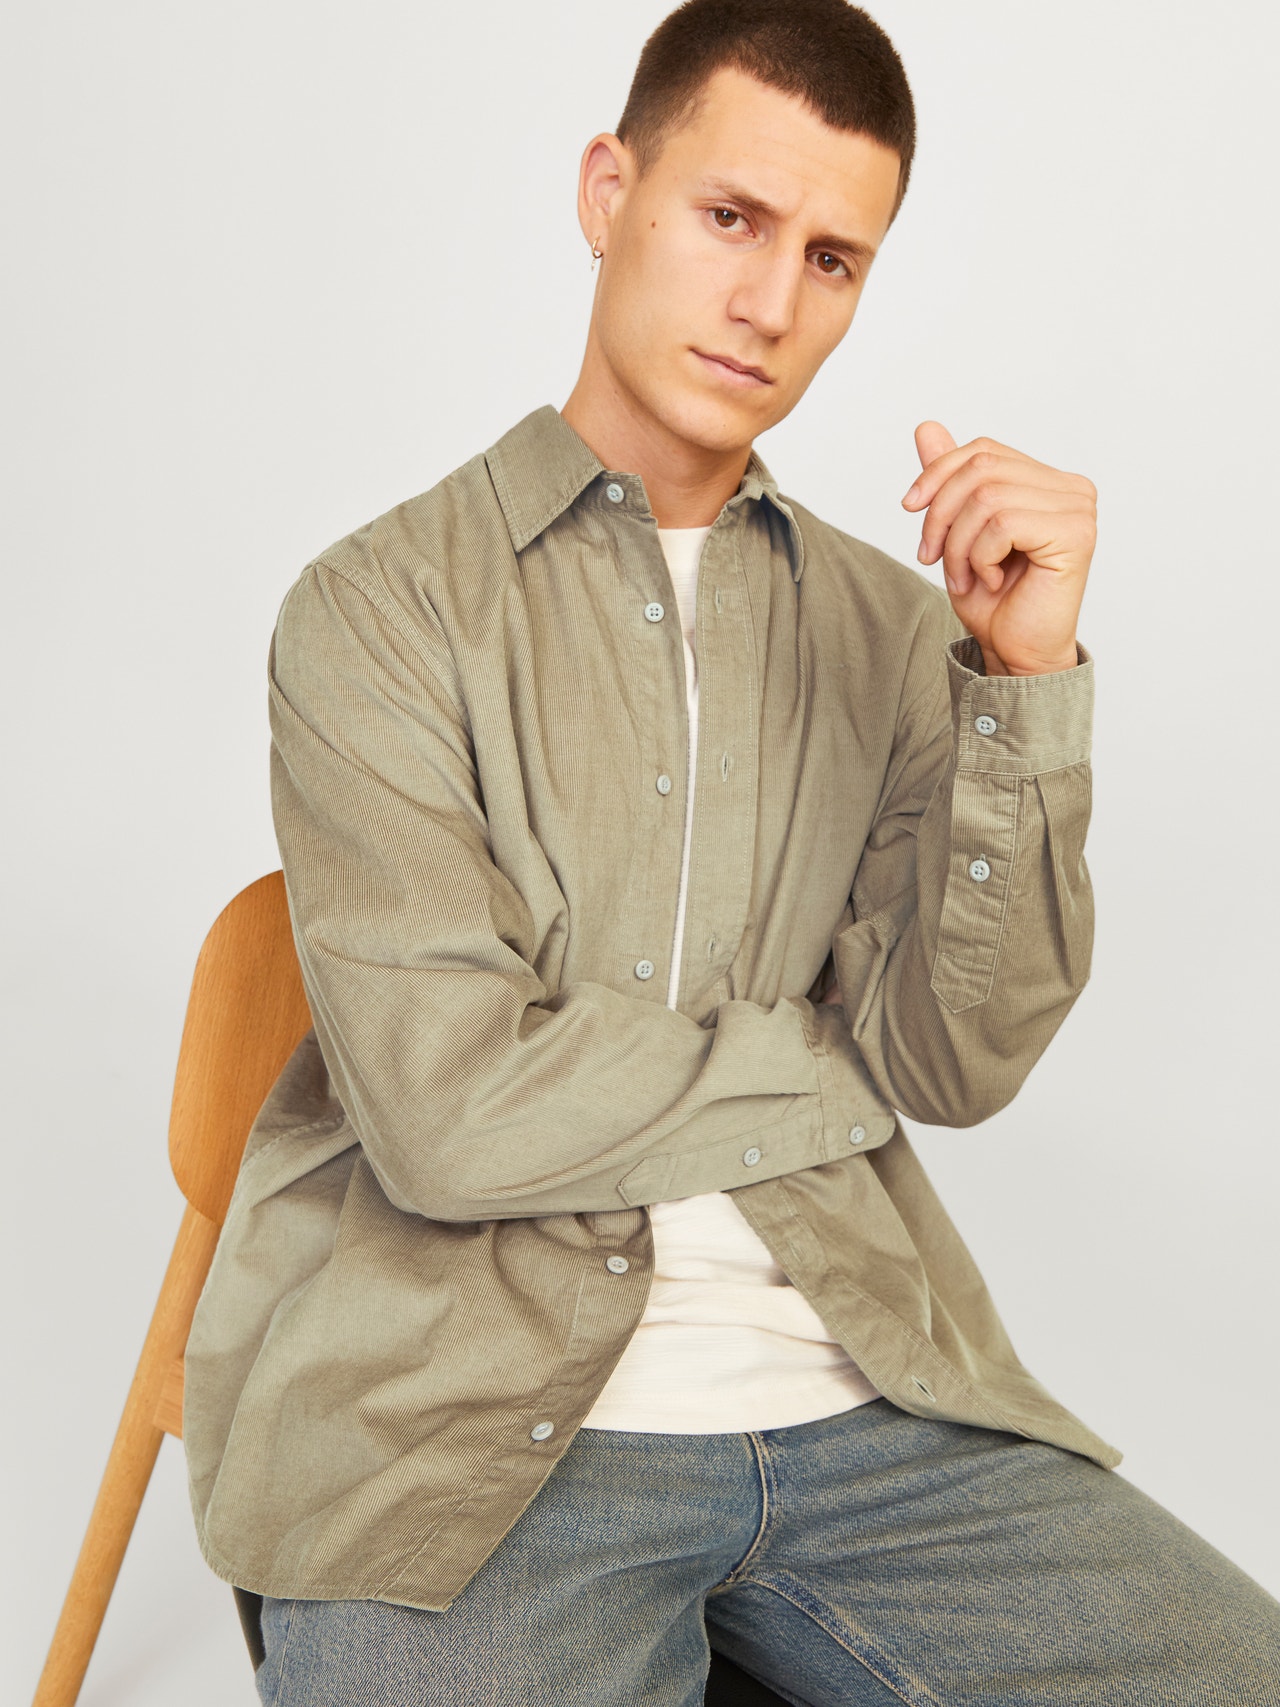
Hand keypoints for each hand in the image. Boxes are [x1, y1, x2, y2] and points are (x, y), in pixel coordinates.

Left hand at [902, 422, 1096, 675]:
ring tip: (965, 576)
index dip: (937, 473)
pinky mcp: (1076, 534)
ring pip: (987, 497)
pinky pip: (1003, 524)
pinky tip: (992, 580)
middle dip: (941, 513)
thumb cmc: (993, 599)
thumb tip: (926, 426)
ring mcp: (1078, 509)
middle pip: (982, 468)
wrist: (1016, 652)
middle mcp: (1071, 488)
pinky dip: (980, 557)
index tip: (909, 508)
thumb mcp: (957, 531)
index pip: (983, 451)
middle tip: (931, 557)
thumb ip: (950, 480)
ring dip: (959, 544)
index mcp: (1048, 481)